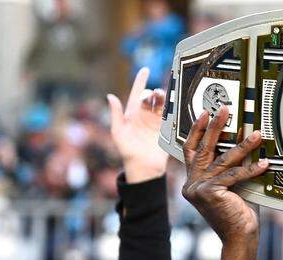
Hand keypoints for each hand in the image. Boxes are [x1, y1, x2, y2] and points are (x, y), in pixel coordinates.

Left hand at [107, 66, 168, 183]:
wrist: (143, 166)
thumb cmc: (127, 151)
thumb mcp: (118, 132)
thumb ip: (115, 114)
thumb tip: (110, 96)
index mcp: (133, 113)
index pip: (137, 93)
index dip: (141, 81)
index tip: (145, 70)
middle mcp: (145, 115)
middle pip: (151, 97)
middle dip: (153, 92)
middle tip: (154, 94)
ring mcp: (156, 121)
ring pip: (161, 104)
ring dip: (162, 98)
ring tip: (161, 97)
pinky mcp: (165, 129)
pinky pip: (170, 115)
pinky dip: (171, 108)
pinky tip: (172, 105)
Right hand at [181, 107, 267, 242]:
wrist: (240, 238)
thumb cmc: (239, 213)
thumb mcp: (232, 186)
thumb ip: (230, 168)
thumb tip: (243, 141)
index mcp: (193, 182)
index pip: (191, 151)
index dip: (197, 130)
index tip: (204, 112)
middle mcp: (192, 184)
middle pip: (203, 149)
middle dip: (215, 127)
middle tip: (225, 109)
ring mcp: (199, 189)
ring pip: (222, 161)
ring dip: (242, 146)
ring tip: (256, 134)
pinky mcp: (211, 193)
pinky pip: (234, 175)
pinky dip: (251, 169)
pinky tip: (265, 163)